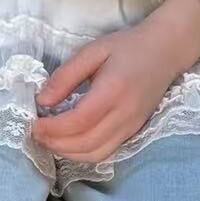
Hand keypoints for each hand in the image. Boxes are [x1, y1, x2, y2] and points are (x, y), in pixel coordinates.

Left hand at [31, 0, 199, 165]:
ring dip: (68, 153)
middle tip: (36, 134)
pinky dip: (84, 153)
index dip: (52, 129)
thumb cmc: (128, 46)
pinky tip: (70, 142)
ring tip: (50, 140)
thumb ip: (66, 76)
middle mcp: (124, 114)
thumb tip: (41, 101)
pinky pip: (105, 152)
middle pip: (85, 144)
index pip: (78, 122)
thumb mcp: (93, 51)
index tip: (33, 124)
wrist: (166, 51)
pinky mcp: (133, 131)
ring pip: (95, 154)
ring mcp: (131, 126)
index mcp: (113, 90)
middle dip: (55, 144)